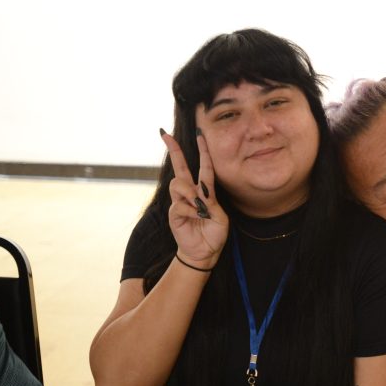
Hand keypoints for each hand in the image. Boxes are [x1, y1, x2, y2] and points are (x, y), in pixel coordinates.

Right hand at [161, 129, 228, 267]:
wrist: (205, 252)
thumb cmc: (214, 234)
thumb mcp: (220, 216)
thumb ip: (210, 203)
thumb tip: (196, 195)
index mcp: (205, 191)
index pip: (204, 166)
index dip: (202, 150)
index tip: (199, 134)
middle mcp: (191, 193)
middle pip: (180, 167)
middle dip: (173, 149)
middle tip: (165, 134)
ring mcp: (180, 202)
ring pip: (178, 183)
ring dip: (189, 192)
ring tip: (198, 206)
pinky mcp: (174, 213)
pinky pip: (179, 204)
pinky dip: (190, 210)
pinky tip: (195, 217)